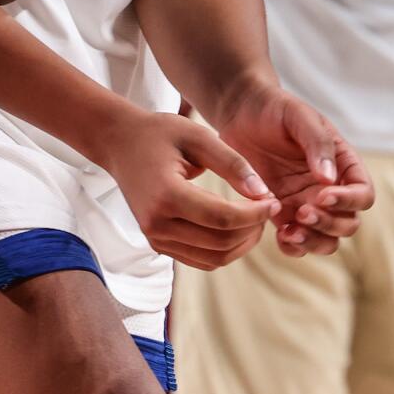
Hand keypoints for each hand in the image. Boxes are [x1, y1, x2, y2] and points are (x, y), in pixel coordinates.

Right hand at [93, 109, 279, 270]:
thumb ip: (233, 164)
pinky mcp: (158, 243)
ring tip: (255, 219)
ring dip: (242, 244)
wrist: (120, 144)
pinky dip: (225, 250)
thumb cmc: (159, 134)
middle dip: (253, 229)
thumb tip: (264, 193)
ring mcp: (155, 237)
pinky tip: (236, 227)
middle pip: (221, 243)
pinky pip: (201, 259)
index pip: (223, 218)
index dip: (256, 214)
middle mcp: (156, 223)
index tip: (274, 200)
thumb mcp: (198, 137)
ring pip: (214, 258)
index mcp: (166, 195)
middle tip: (267, 207)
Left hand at [211, 82, 375, 255]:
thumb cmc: (275, 109)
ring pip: (326, 239)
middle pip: (348, 223)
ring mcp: (306, 203)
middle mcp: (329, 189)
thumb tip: (329, 179)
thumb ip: (318, 144)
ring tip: (289, 231)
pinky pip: (296, 240)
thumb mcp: (299, 116)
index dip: (348, 201)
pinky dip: (293, 245)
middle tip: (302, 212)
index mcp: (343, 165)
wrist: (240, 111)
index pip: (363, 194)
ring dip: (314, 241)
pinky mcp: (281, 212)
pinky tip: (280, 235)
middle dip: (329, 224)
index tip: (322, 195)